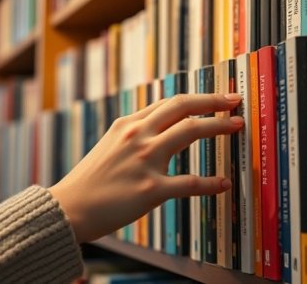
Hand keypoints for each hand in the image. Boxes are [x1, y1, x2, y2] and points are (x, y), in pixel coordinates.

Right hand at [48, 93, 243, 242]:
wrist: (69, 208)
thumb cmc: (90, 181)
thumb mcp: (110, 145)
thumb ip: (134, 133)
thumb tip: (160, 128)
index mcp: (128, 124)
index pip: (170, 102)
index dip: (198, 98)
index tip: (216, 98)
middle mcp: (137, 135)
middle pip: (183, 106)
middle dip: (213, 101)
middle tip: (235, 100)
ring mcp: (145, 160)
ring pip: (191, 132)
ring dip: (219, 126)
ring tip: (238, 126)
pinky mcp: (151, 189)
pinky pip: (190, 182)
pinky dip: (211, 183)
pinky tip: (224, 184)